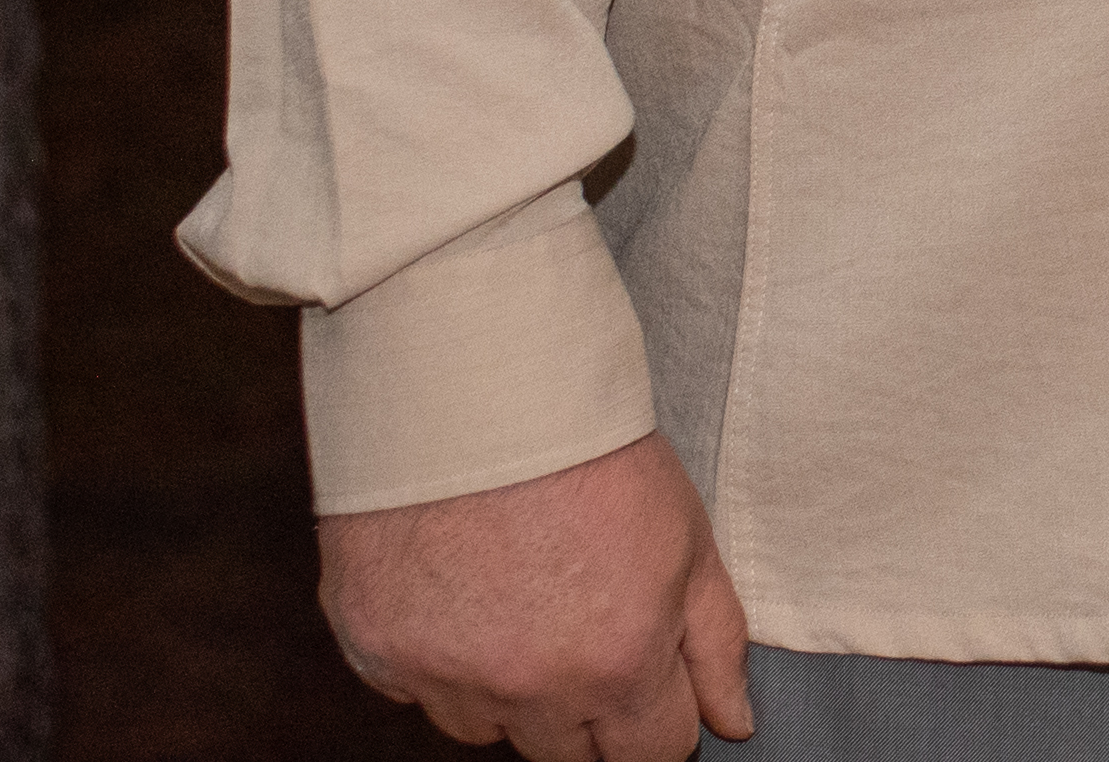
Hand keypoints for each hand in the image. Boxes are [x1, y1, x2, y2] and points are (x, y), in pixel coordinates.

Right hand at [318, 434, 755, 759]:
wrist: (476, 384)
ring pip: (486, 726)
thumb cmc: (593, 450)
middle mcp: (527, 691)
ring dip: (507, 688)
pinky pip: (415, 689)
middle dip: (586, 708)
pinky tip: (459, 584)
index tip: (648, 678)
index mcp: (616, 667)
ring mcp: (442, 677)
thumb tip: (733, 723)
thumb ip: (715, 644)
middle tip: (582, 623)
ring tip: (518, 593)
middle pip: (567, 753)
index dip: (657, 718)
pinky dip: (438, 656)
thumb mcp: (688, 537)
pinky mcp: (375, 651)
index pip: (650, 755)